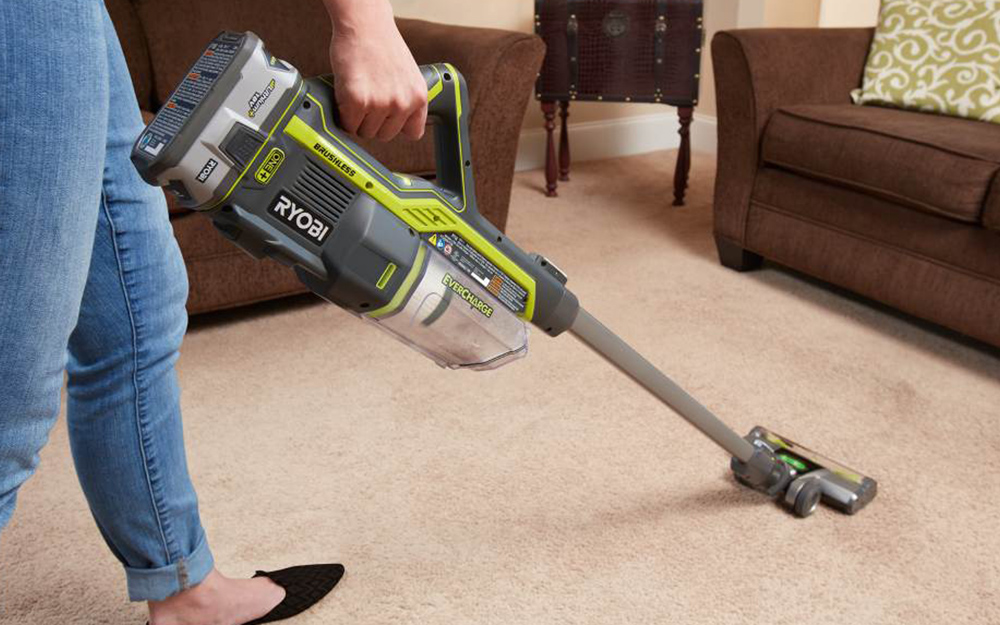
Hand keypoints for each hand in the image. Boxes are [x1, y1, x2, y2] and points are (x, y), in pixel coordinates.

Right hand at [326, 1, 426, 140]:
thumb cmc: (381, 44)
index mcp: (418, 97)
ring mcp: (381, 103)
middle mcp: (403, 103)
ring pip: (364, 132)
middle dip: (372, 122)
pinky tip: (344, 98)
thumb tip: (391, 120)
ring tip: (355, 96)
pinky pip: (347, 124)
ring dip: (356, 119)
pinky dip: (341, 115)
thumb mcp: (407, 74)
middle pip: (384, 135)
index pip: (412, 133)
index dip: (396, 127)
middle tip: (364, 102)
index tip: (386, 122)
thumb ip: (404, 97)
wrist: (364, 24)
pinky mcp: (358, 100)